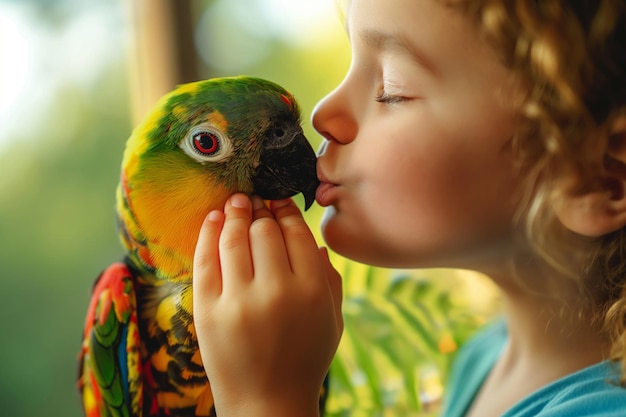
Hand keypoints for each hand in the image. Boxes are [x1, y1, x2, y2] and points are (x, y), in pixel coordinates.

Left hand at [193, 194, 342, 416]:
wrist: (267, 403)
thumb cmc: (305, 361)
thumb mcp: (332, 322)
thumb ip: (331, 279)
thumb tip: (316, 243)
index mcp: (312, 291)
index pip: (296, 233)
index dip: (286, 210)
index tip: (279, 201)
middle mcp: (277, 291)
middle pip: (265, 231)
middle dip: (261, 210)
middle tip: (257, 201)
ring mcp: (239, 301)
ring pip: (235, 239)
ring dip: (235, 213)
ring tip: (236, 201)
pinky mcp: (208, 311)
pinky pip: (205, 260)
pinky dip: (208, 233)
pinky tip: (214, 218)